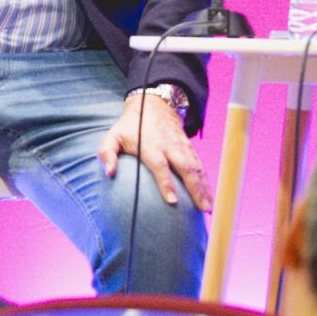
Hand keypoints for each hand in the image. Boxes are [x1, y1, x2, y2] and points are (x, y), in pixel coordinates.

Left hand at [97, 92, 212, 211]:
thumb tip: (109, 173)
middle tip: (202, 209)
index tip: (172, 201)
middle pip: (186, 168)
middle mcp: (170, 146)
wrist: (153, 106)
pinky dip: (206, 181)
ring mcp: (182, 147)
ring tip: (208, 209)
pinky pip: (200, 165)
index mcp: (151, 145)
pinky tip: (209, 197)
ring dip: (204, 188)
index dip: (166, 183)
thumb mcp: (113, 136)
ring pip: (196, 168)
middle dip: (195, 189)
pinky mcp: (189, 148)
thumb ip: (108, 153)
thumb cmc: (130, 127)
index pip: (160, 166)